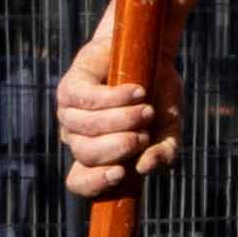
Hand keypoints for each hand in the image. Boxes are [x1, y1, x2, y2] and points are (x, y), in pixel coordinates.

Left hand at [53, 15, 173, 198]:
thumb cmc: (157, 93)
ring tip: (146, 108)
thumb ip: (164, 149)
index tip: (121, 174)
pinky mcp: (70, 86)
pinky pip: (87, 100)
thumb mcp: (168, 125)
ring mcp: (69, 112)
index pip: (80, 181)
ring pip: (86, 127)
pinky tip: (137, 91)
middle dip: (118, 146)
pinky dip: (116, 98)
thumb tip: (144, 168)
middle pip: (86, 155)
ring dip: (122, 119)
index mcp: (98, 152)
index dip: (95, 183)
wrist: (150, 53)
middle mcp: (78, 135)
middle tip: (144, 133)